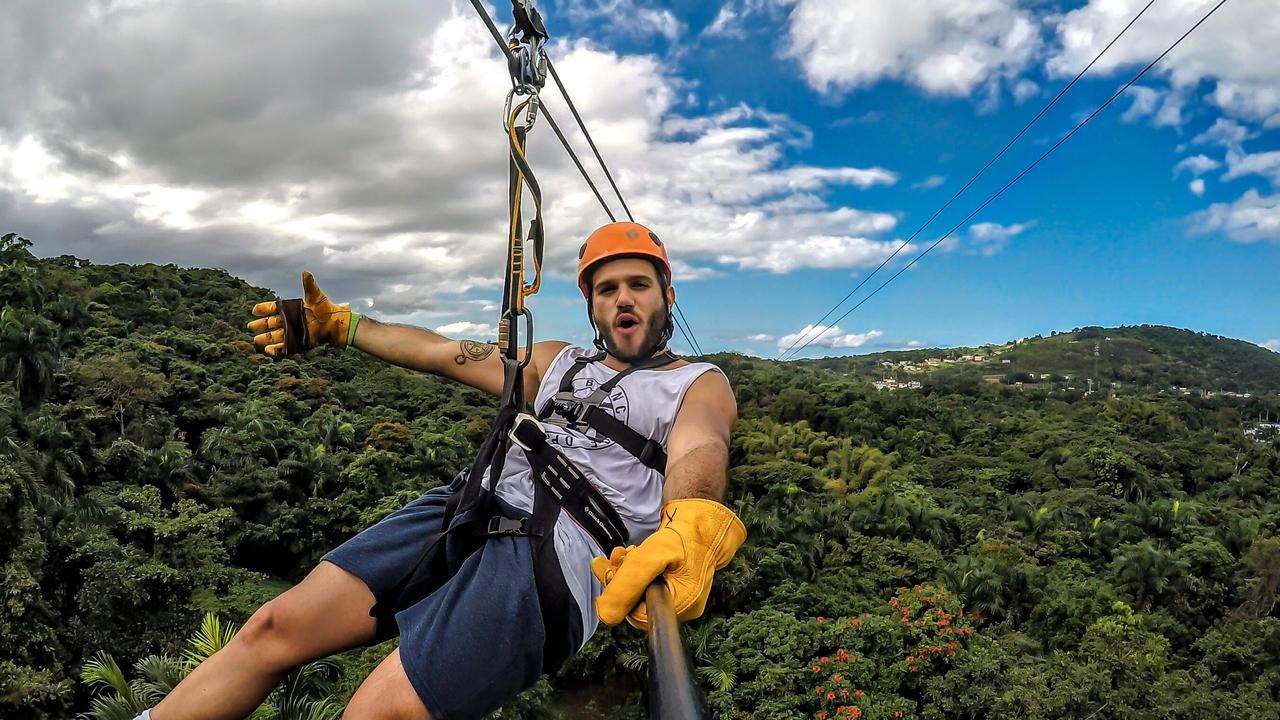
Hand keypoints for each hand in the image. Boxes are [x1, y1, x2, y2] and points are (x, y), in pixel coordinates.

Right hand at [246, 272, 352, 356]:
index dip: (264, 309)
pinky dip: (275, 350)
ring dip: (265, 338)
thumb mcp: (316, 296)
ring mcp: (293, 332)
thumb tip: (306, 272)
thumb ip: (309, 285)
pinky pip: (284, 348)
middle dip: (260, 325)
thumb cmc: (326, 308)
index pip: (274, 308)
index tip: (254, 310)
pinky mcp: (298, 343)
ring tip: (256, 340)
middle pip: (270, 323)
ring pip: (275, 336)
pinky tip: (267, 350)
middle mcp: (290, 321)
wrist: (335, 324)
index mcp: (291, 309)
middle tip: (250, 326)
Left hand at [591, 498, 745, 629]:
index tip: (612, 571)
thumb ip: (628, 584)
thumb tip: (605, 615)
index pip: (639, 616)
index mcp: (683, 605)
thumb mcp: (653, 556)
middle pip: (638, 603)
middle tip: (615, 556)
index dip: (621, 595)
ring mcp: (679, 590)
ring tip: (621, 551)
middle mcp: (683, 603)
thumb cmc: (686, 531)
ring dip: (625, 570)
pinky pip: (647, 579)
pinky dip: (635, 566)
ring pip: (640, 589)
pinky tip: (630, 552)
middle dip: (621, 579)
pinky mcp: (674, 577)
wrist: (702, 511)